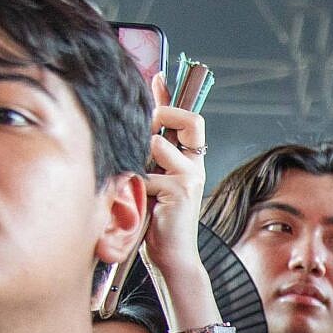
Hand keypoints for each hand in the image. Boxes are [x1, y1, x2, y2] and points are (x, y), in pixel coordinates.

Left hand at [138, 72, 220, 331]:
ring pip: (157, 145)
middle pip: (188, 119)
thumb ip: (150, 149)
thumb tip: (136, 121)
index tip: (157, 77)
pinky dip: (138, 188)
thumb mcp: (154, 176)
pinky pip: (147, 174)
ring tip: (141, 184)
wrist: (171, 254)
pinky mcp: (180, 192)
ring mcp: (191, 177)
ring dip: (141, 161)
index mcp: (191, 158)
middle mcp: (196, 163)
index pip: (189, 115)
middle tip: (144, 129)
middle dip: (161, 116)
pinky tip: (144, 205)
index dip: (172, 95)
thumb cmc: (158, 216)